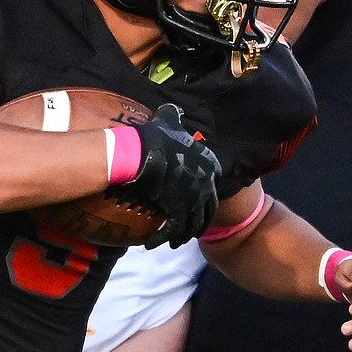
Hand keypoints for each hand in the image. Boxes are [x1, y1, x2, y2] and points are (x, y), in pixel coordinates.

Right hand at [126, 103, 220, 247]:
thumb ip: (173, 116)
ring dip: (182, 235)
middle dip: (197, 222)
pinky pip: (173, 230)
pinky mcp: (177, 210)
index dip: (203, 199)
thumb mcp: (167, 121)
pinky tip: (154, 244)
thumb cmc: (154, 137)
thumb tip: (174, 108)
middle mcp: (205, 184)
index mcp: (208, 165)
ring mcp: (193, 199)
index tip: (194, 205)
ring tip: (174, 242)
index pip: (211, 187)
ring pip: (191, 224)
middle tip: (188, 230)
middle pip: (204, 210)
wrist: (141, 154)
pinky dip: (164, 238)